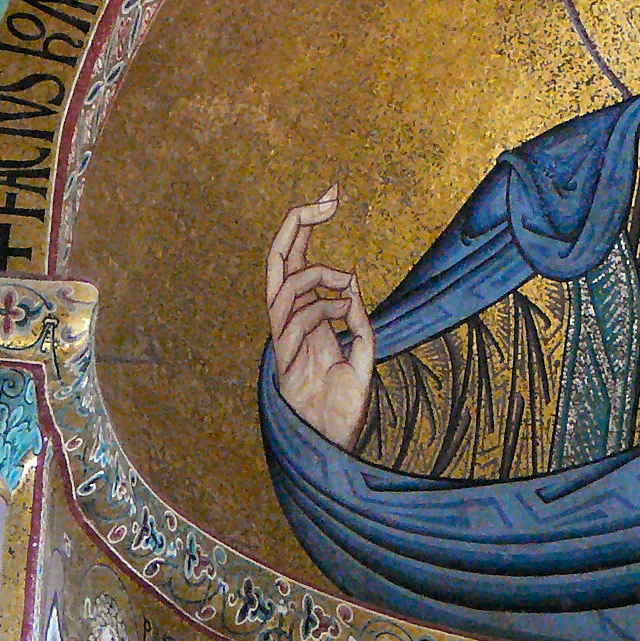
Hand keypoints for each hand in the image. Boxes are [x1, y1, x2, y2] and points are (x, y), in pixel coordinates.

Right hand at [266, 186, 372, 449]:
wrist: (335, 445)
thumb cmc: (345, 404)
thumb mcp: (362, 354)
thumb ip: (359, 322)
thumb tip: (352, 287)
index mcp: (305, 316)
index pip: (296, 261)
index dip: (305, 226)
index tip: (332, 195)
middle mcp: (289, 324)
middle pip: (277, 264)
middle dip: (297, 226)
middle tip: (327, 200)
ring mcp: (284, 343)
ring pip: (285, 289)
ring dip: (319, 276)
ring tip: (348, 280)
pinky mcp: (285, 365)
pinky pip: (294, 324)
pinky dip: (322, 311)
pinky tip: (346, 314)